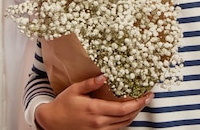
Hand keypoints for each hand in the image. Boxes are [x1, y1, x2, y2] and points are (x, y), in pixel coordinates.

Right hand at [35, 75, 152, 129]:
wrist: (51, 122)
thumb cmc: (63, 104)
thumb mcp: (74, 89)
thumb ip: (90, 83)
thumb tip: (105, 76)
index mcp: (95, 110)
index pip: (123, 109)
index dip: (138, 103)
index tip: (147, 95)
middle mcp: (99, 122)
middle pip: (127, 117)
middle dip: (140, 107)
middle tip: (148, 97)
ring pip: (123, 125)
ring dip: (134, 115)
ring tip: (140, 104)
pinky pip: (116, 129)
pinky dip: (125, 121)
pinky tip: (127, 113)